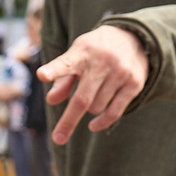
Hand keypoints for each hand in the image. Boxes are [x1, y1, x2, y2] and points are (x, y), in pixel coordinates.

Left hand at [39, 23, 151, 144]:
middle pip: (82, 99)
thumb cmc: (95, 52)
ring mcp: (120, 73)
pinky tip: (92, 126)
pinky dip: (101, 122)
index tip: (42, 75)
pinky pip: (114, 112)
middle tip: (58, 138)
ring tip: (92, 96)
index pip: (65, 63)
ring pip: (96, 107)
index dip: (53, 70)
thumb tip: (52, 101)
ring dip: (88, 110)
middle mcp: (102, 62)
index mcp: (82, 52)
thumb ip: (62, 78)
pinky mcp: (134, 83)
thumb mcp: (77, 57)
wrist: (133, 37)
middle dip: (68, 121)